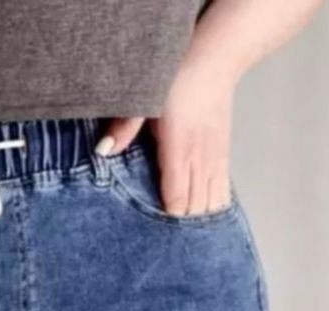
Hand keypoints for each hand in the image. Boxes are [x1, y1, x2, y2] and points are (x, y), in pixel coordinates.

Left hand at [98, 58, 234, 217]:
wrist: (215, 59)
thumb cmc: (177, 77)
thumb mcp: (146, 96)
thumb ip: (125, 126)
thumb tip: (104, 150)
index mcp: (178, 150)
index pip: (177, 201)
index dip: (164, 218)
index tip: (149, 225)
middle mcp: (200, 159)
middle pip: (194, 210)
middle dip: (178, 225)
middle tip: (159, 233)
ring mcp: (215, 160)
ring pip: (211, 205)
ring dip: (196, 218)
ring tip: (179, 226)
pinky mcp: (224, 156)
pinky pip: (223, 193)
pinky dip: (212, 206)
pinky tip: (200, 212)